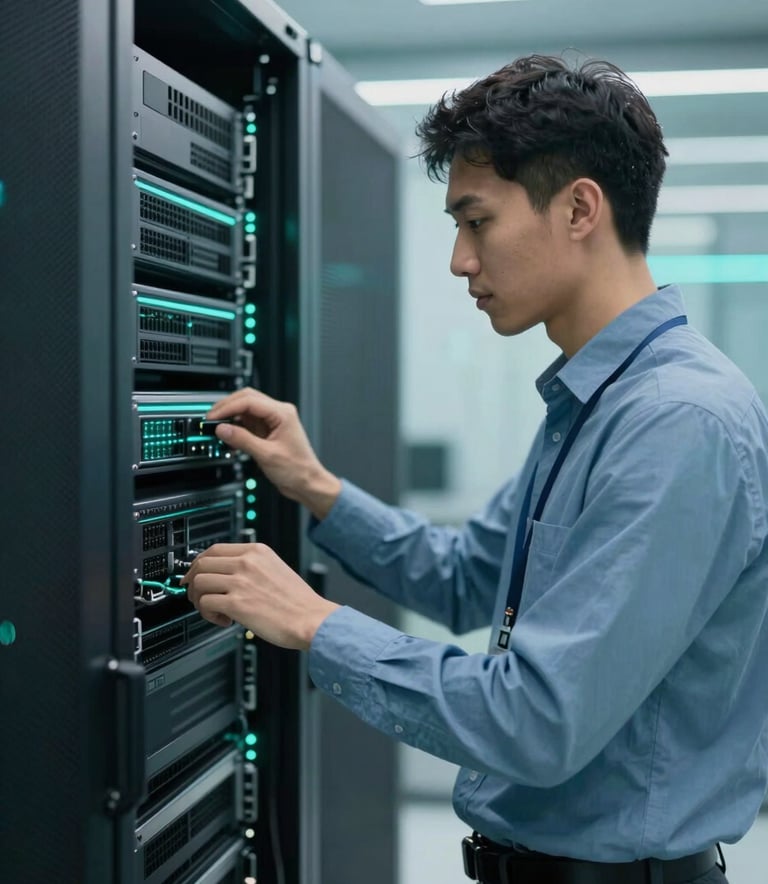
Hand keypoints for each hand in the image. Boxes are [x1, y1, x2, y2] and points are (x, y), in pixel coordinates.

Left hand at [182, 543, 339, 649]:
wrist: (311, 619)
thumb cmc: (298, 601)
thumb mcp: (276, 568)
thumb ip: (252, 566)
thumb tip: (226, 574)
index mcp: (257, 551)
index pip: (214, 549)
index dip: (199, 563)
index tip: (195, 574)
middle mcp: (247, 562)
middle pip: (202, 563)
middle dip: (193, 582)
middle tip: (197, 595)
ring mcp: (241, 582)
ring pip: (199, 583)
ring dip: (199, 599)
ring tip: (213, 610)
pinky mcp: (237, 604)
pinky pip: (205, 604)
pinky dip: (208, 615)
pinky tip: (223, 620)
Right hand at [207, 388, 340, 519]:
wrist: (307, 483)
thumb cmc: (297, 470)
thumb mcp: (266, 455)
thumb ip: (242, 440)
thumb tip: (222, 429)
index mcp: (282, 413)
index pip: (249, 401)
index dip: (228, 407)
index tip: (213, 418)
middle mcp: (278, 413)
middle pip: (246, 399)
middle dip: (227, 407)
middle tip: (211, 420)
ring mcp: (273, 422)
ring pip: (246, 410)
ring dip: (231, 417)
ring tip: (217, 429)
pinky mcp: (268, 431)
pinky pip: (247, 423)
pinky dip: (236, 428)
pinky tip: (229, 438)